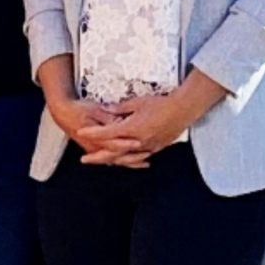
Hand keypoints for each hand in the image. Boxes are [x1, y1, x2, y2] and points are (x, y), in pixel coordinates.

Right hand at [49, 97, 147, 165]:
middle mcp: (94, 147)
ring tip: (145, 161)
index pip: (113, 143)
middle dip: (133, 157)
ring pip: (115, 160)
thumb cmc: (78, 109)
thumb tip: (121, 121)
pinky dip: (122, 161)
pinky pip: (111, 159)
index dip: (127, 143)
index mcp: (95, 136)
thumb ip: (108, 116)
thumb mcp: (94, 109)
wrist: (63, 114)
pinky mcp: (94, 150)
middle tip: (148, 155)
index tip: (139, 142)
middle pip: (116, 156)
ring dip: (129, 162)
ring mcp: (94, 150)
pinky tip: (132, 162)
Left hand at [78, 93, 192, 163]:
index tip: (81, 132)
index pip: (107, 133)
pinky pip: (138, 159)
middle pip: (112, 152)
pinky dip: (129, 161)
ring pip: (124, 159)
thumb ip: (121, 108)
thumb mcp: (138, 102)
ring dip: (111, 161)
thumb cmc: (161, 103)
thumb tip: (106, 109)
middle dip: (96, 156)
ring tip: (101, 162)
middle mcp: (137, 141)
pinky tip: (125, 162)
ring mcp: (147, 147)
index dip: (92, 133)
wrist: (183, 110)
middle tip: (84, 159)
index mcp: (131, 128)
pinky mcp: (155, 148)